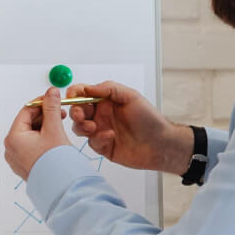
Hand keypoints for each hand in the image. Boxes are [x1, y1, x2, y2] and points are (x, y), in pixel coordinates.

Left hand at [2, 89, 70, 179]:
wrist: (60, 187)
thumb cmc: (55, 162)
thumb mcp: (54, 129)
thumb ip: (52, 108)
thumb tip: (51, 91)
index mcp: (13, 137)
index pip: (26, 110)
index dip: (42, 103)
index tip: (54, 100)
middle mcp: (11, 148)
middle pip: (27, 122)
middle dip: (45, 117)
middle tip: (61, 115)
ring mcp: (16, 157)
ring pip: (30, 134)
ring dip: (44, 128)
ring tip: (59, 129)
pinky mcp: (23, 165)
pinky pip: (31, 146)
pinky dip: (42, 140)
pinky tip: (54, 141)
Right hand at [66, 81, 191, 172]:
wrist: (161, 144)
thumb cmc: (150, 119)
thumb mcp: (131, 96)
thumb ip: (108, 89)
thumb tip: (86, 88)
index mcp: (106, 101)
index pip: (83, 93)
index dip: (74, 94)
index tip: (72, 97)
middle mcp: (102, 115)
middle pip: (77, 111)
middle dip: (75, 112)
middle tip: (81, 115)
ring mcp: (101, 131)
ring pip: (79, 128)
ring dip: (82, 126)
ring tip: (93, 127)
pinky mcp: (103, 147)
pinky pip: (92, 142)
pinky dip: (98, 138)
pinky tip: (111, 136)